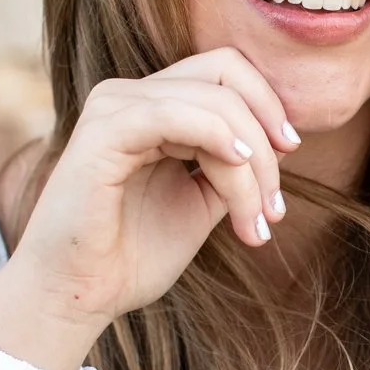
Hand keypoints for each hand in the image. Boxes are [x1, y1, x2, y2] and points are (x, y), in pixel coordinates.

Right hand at [0, 49, 299, 369]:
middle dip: (267, 132)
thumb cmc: (132, 256)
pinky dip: (217, 138)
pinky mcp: (101, 131)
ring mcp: (114, 108)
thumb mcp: (202, 203)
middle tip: (276, 204)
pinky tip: (237, 169)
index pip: (227, 72)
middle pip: (226, 73)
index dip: (269, 105)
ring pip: (213, 102)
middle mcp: (131, 96)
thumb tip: (282, 141)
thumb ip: (234, 166)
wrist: (79, 297)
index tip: (290, 155)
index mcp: (153, 106)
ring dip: (250, 164)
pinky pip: (175, 115)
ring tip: (256, 220)